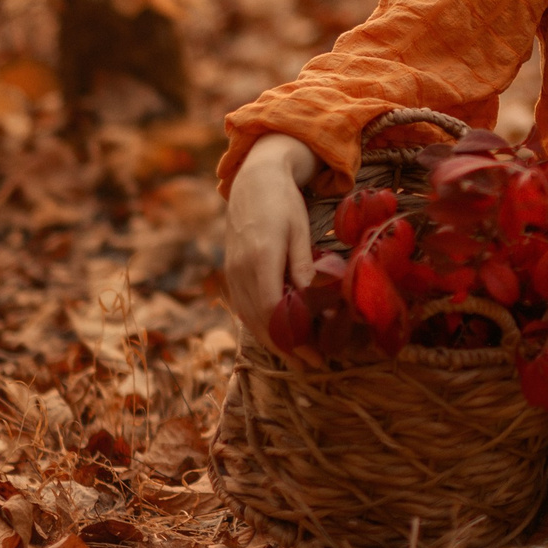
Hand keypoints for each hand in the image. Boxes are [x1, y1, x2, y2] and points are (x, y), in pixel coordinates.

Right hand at [222, 133, 317, 352]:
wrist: (253, 182)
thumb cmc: (283, 202)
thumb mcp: (299, 228)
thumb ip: (302, 262)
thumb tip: (309, 294)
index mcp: (260, 258)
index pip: (272, 311)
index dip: (294, 337)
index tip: (315, 354)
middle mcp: (241, 270)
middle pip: (260, 322)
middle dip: (286, 348)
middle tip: (312, 365)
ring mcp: (233, 273)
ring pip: (249, 318)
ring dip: (272, 341)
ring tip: (297, 357)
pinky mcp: (232, 273)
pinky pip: (244, 307)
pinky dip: (260, 325)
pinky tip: (278, 334)